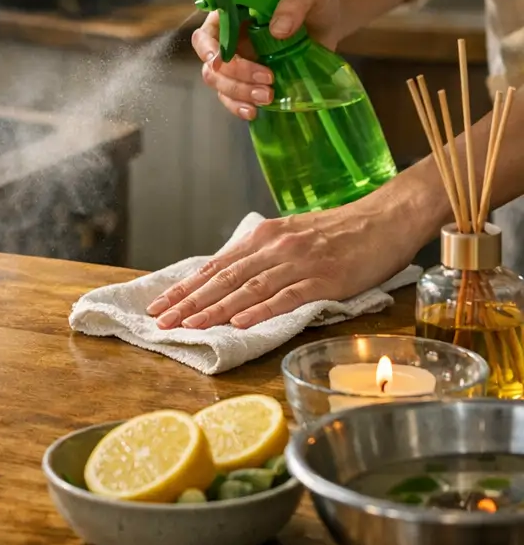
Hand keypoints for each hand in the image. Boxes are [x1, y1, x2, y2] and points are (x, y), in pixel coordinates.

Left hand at [145, 203, 417, 329]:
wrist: (385, 218)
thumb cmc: (340, 232)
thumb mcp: (293, 237)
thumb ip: (264, 257)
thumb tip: (232, 280)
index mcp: (264, 237)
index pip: (216, 266)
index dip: (186, 287)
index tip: (159, 304)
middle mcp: (274, 247)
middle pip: (223, 278)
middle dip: (188, 302)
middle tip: (160, 321)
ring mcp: (298, 263)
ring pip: (247, 289)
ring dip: (214, 309)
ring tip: (188, 326)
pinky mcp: (324, 279)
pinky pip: (286, 296)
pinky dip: (260, 310)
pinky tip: (239, 321)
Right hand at [191, 0, 341, 119]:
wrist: (327, 18)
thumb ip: (293, 4)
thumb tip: (278, 30)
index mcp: (230, 15)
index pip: (206, 35)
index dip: (208, 50)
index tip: (222, 61)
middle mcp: (228, 41)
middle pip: (212, 66)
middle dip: (234, 78)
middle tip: (267, 81)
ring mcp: (239, 62)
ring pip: (221, 85)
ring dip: (239, 94)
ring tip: (268, 97)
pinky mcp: (252, 80)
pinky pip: (236, 98)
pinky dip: (241, 107)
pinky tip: (255, 112)